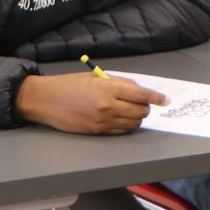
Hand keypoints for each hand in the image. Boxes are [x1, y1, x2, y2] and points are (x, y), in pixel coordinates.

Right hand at [16, 72, 167, 133]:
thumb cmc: (69, 85)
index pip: (141, 94)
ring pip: (133, 123)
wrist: (45, 100)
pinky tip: (122, 119)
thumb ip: (119, 83)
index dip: (156, 98)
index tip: (165, 100)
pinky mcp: (96, 131)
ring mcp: (102, 121)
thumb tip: (138, 89)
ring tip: (132, 111)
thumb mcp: (95, 78)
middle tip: (144, 104)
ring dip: (137, 118)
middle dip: (146, 108)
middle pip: (140, 111)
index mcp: (108, 89)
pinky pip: (120, 132)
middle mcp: (108, 106)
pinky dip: (126, 126)